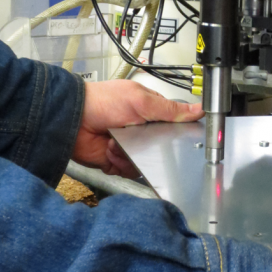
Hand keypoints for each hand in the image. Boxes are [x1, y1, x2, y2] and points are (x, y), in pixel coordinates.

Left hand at [75, 80, 204, 177]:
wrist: (71, 120)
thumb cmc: (104, 102)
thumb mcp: (142, 101)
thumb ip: (172, 109)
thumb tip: (200, 109)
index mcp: (151, 112)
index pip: (174, 126)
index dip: (179, 133)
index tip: (181, 137)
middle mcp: (142, 131)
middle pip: (163, 149)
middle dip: (154, 147)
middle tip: (143, 139)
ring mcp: (130, 147)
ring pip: (148, 162)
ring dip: (132, 154)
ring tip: (117, 142)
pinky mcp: (118, 161)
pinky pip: (130, 170)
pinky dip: (120, 162)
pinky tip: (110, 150)